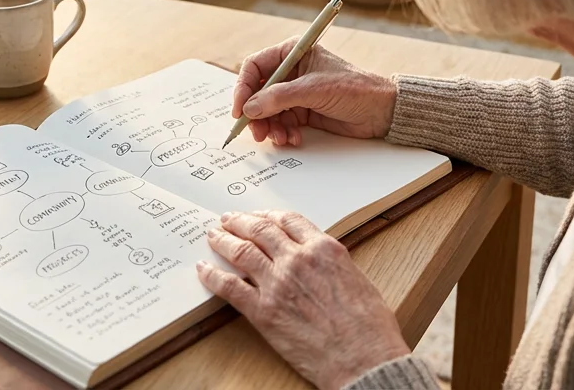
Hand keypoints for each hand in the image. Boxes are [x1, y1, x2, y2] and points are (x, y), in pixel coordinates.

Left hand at [197, 211, 409, 389]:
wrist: (363, 359)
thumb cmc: (369, 328)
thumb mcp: (357, 279)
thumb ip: (331, 265)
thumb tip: (318, 263)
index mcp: (324, 249)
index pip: (289, 221)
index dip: (269, 215)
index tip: (259, 216)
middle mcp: (298, 260)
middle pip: (260, 230)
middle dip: (241, 222)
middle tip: (229, 219)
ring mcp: (277, 284)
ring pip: (242, 252)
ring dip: (224, 241)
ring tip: (213, 236)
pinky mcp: (263, 311)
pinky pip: (230, 287)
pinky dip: (213, 276)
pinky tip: (204, 270)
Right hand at [232, 40, 396, 144]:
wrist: (382, 111)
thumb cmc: (355, 88)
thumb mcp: (314, 89)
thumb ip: (279, 98)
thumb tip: (250, 107)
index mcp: (293, 52)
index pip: (255, 67)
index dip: (243, 87)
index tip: (240, 109)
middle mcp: (291, 71)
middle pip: (258, 92)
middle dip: (256, 114)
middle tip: (257, 132)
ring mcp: (296, 93)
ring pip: (268, 111)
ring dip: (270, 127)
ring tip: (280, 138)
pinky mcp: (303, 112)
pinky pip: (282, 123)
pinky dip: (283, 133)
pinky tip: (293, 138)